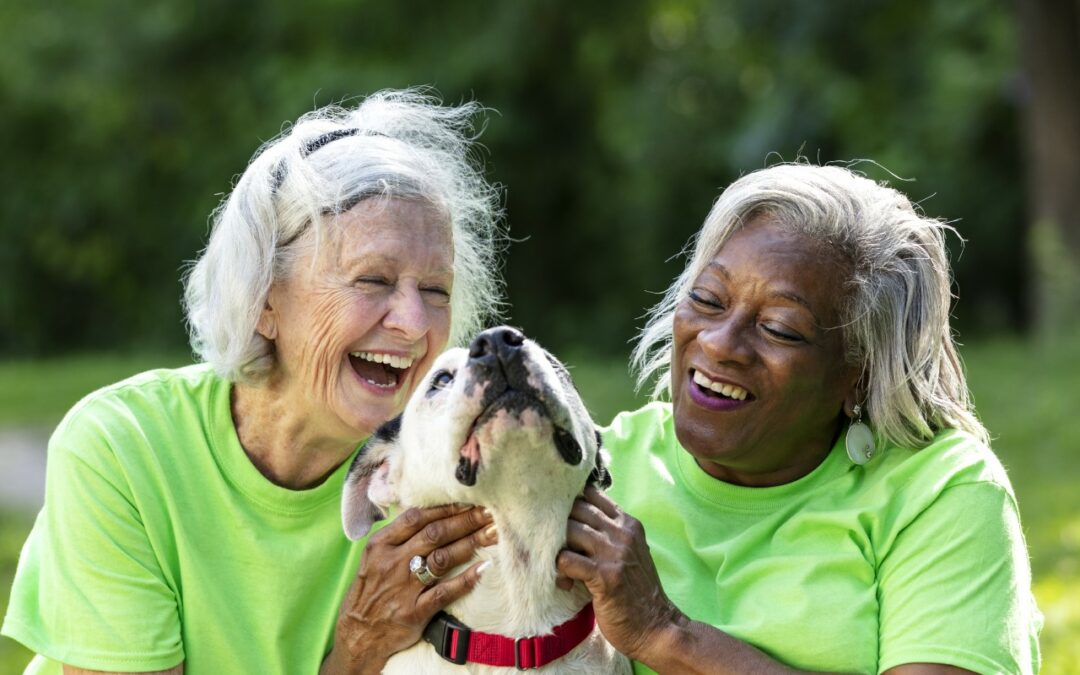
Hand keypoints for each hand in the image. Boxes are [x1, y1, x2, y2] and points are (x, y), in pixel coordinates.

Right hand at [325, 504, 495, 673]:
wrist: (357, 636)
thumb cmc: (370, 592)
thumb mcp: (374, 558)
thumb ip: (398, 536)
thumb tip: (432, 513)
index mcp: (380, 545)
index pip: (417, 517)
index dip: (446, 507)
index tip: (469, 500)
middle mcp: (392, 563)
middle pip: (435, 534)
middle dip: (466, 520)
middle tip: (490, 511)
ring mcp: (403, 587)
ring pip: (443, 558)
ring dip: (471, 543)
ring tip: (493, 533)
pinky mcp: (414, 612)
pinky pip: (445, 592)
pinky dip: (466, 579)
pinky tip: (484, 568)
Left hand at [557, 486, 682, 661]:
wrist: (656, 627)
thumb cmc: (636, 592)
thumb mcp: (629, 553)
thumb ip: (609, 533)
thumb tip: (575, 519)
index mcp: (628, 524)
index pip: (591, 494)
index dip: (570, 504)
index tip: (562, 521)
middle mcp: (622, 533)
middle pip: (575, 509)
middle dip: (559, 526)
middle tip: (556, 547)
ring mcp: (614, 553)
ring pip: (568, 531)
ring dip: (557, 549)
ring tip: (562, 569)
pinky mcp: (604, 576)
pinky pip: (566, 560)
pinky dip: (560, 571)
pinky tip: (566, 583)